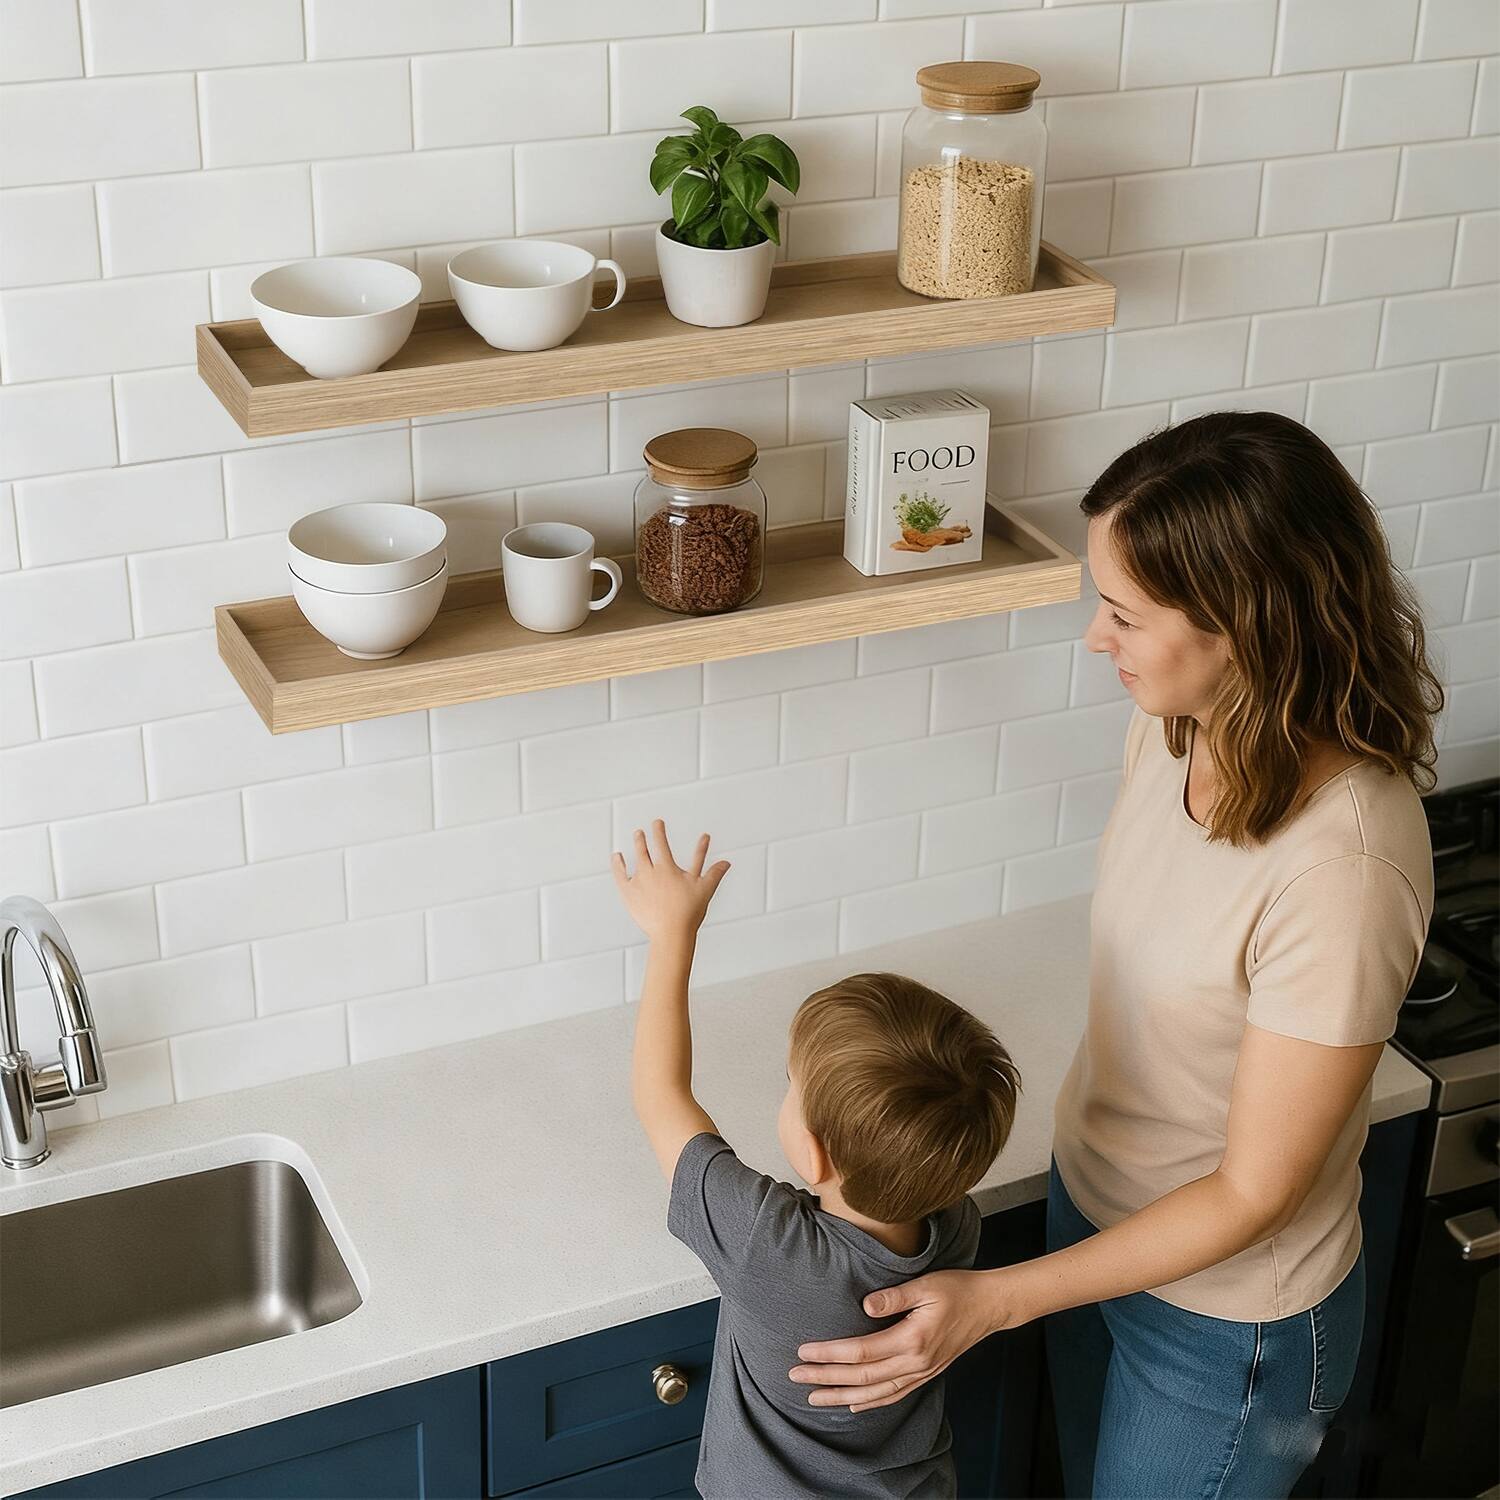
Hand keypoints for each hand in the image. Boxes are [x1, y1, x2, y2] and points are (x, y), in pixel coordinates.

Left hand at [612, 819, 730, 945]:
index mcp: (667, 868)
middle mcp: (650, 871)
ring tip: (635, 839)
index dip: (659, 831)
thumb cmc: (688, 912)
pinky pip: (620, 875)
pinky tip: (616, 857)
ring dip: (636, 847)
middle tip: (640, 832)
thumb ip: (714, 873)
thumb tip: (726, 863)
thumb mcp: (704, 890)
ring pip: (635, 860)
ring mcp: (638, 882)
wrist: (671, 932)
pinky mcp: (629, 894)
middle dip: (642, 839)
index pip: (661, 844)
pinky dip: (617, 865)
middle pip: (644, 850)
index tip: (657, 823)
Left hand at [789, 1267, 1016, 1411]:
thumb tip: (864, 1304)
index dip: (830, 1354)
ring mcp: (921, 1372)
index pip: (861, 1352)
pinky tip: (854, 1405)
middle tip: (796, 1376)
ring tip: (815, 1397)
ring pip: (875, 1393)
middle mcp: (915, 1363)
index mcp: (912, 1340)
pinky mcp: (926, 1373)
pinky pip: (894, 1394)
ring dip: (842, 1396)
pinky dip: (872, 1402)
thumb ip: (894, 1297)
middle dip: (826, 1379)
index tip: (803, 1352)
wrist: (989, 1306)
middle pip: (862, 1377)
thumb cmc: (957, 1289)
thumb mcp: (925, 1285)